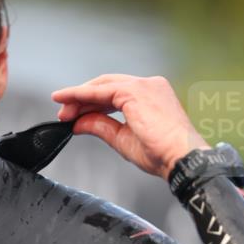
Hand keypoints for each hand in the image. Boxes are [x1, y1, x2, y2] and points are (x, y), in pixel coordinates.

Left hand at [51, 74, 211, 180]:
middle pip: (107, 85)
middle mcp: (149, 85)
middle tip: (63, 113)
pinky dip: (82, 95)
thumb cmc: (161, 154)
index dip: (92, 103)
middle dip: (82, 98)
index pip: (115, 94)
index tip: (74, 115)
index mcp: (151, 96)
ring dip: (79, 97)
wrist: (180, 158)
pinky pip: (102, 90)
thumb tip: (78, 124)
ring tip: (62, 110)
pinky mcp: (136, 91)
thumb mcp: (123, 140)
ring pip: (102, 85)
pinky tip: (68, 101)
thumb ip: (101, 127)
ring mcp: (144, 85)